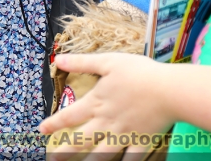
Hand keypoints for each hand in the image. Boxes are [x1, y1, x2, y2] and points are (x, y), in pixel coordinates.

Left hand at [38, 53, 172, 158]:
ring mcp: (124, 134)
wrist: (169, 91)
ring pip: (102, 153)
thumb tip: (57, 60)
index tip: (41, 130)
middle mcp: (106, 122)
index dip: (53, 124)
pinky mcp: (141, 141)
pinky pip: (130, 159)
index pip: (68, 116)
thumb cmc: (139, 73)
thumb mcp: (107, 61)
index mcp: (96, 103)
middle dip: (65, 151)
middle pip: (81, 140)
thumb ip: (80, 62)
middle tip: (53, 159)